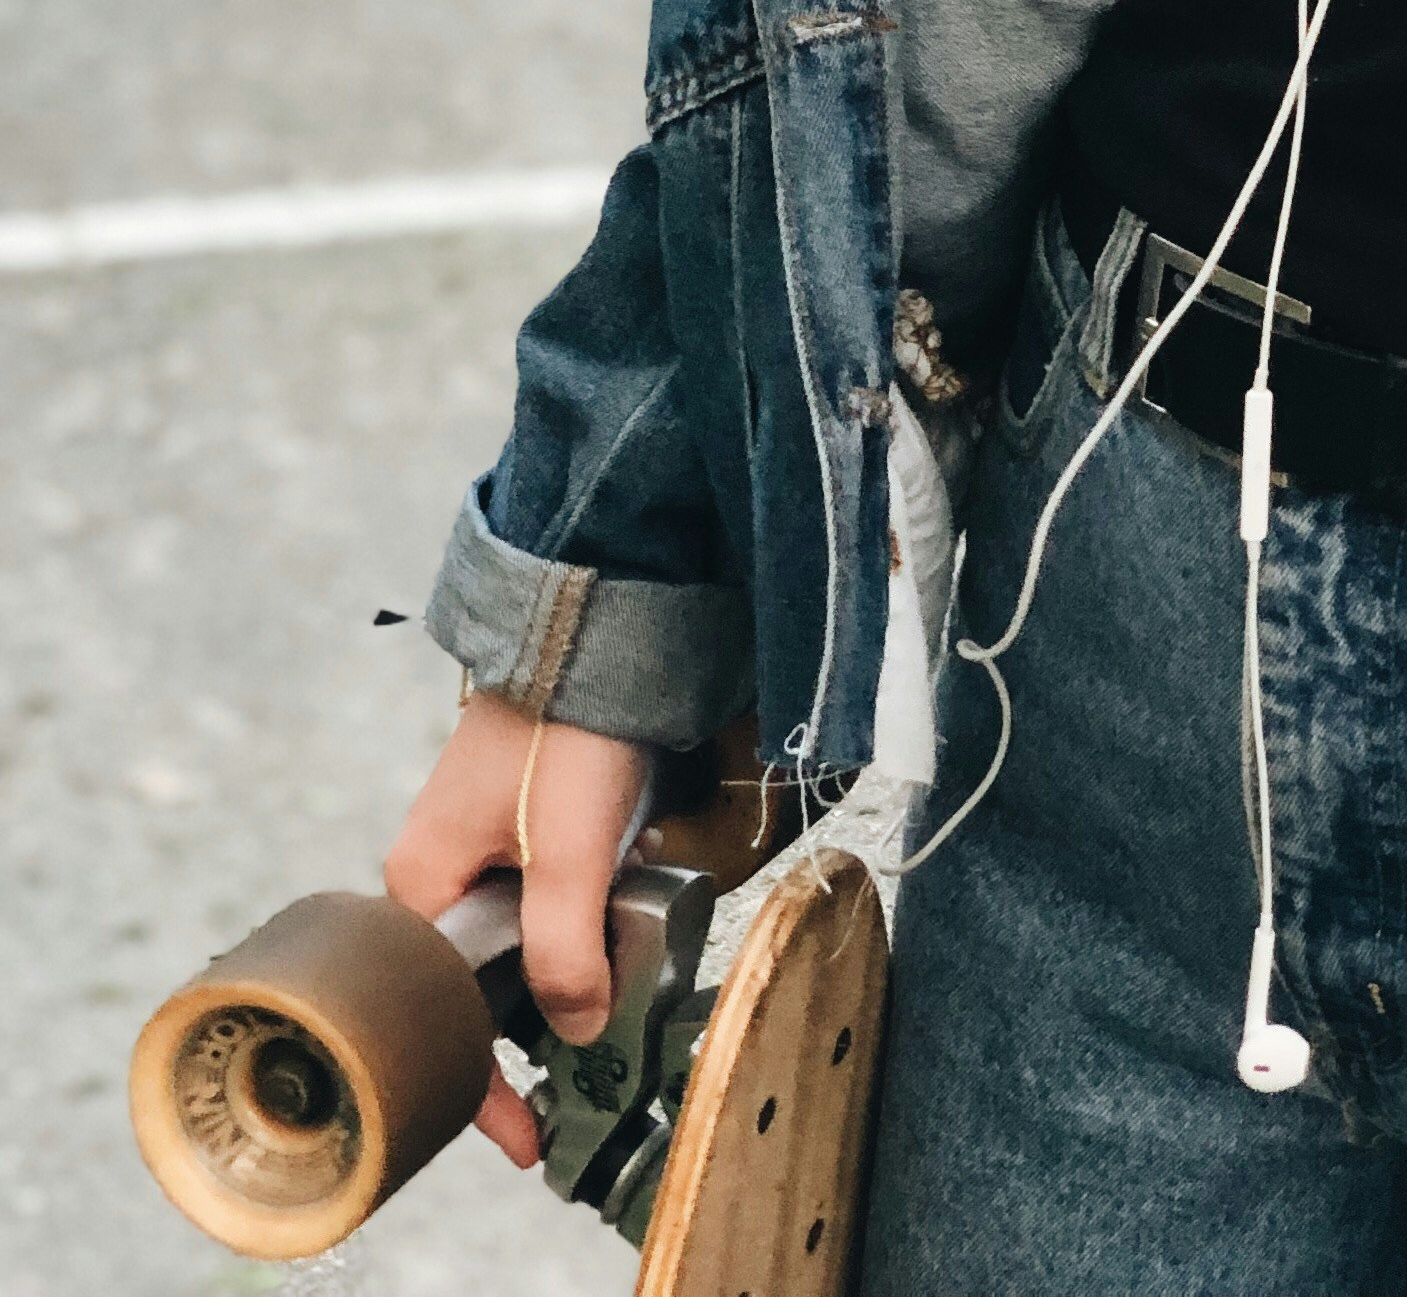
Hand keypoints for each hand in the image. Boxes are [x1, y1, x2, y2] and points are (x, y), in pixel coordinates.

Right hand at [383, 697, 647, 1165]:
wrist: (601, 615)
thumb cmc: (569, 725)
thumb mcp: (568, 849)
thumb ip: (568, 947)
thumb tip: (576, 1030)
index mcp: (421, 886)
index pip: (443, 1017)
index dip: (483, 1086)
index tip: (525, 1142)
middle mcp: (438, 868)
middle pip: (484, 981)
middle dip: (542, 1013)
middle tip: (594, 1045)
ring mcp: (480, 840)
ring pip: (525, 934)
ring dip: (578, 946)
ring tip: (627, 939)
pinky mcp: (523, 816)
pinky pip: (550, 886)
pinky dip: (592, 897)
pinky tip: (633, 868)